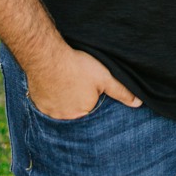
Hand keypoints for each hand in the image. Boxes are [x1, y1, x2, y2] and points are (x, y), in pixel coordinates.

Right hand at [25, 46, 141, 119]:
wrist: (46, 55)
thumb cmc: (76, 66)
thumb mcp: (104, 77)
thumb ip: (121, 91)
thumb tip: (138, 103)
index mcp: (82, 116)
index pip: (91, 120)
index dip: (93, 110)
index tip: (90, 98)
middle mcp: (64, 119)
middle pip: (75, 118)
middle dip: (78, 109)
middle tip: (78, 93)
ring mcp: (49, 113)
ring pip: (59, 113)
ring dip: (64, 106)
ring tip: (67, 90)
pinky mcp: (37, 103)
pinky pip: (46, 107)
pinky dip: (51, 101)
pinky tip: (54, 89)